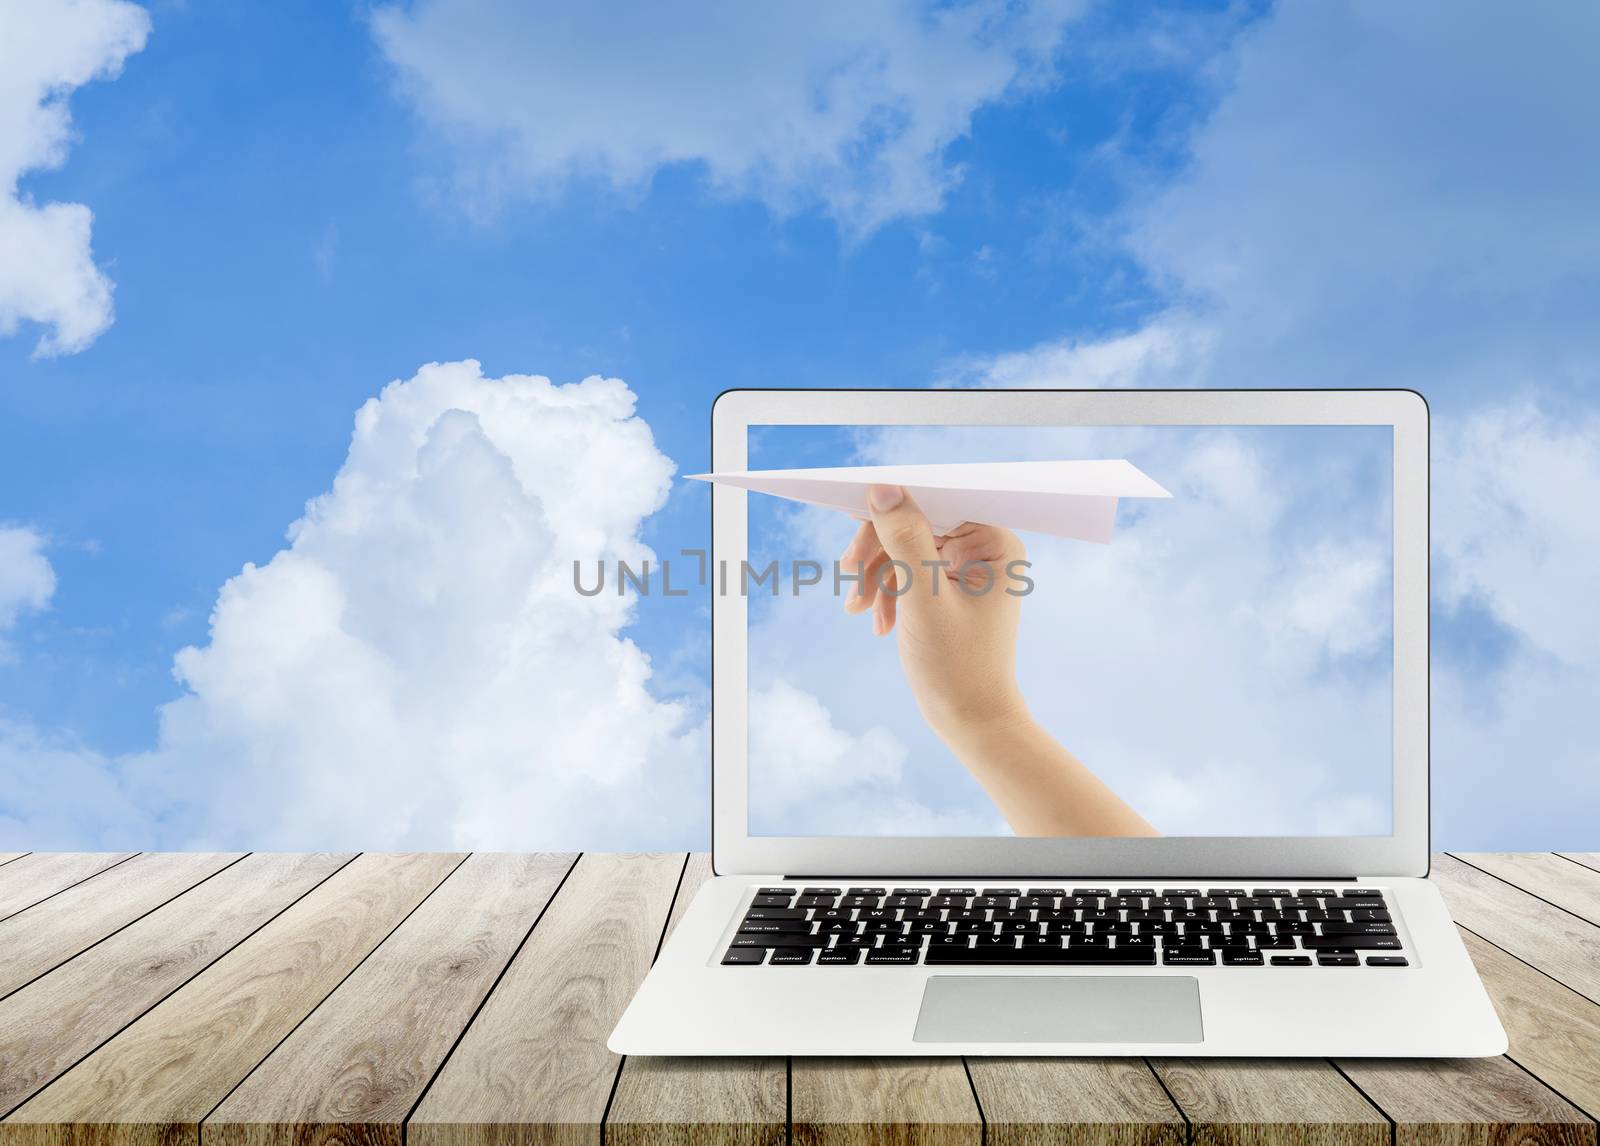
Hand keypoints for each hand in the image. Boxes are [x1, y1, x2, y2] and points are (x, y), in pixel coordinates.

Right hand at [839, 484, 1028, 740]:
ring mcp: (966, 570)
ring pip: (906, 550)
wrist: (969, 720)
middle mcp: (985, 550)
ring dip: (876, 577)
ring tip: (856, 609)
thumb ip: (904, 540)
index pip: (936, 503)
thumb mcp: (924, 598)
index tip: (853, 519)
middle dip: (878, 553)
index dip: (893, 509)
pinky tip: (877, 623)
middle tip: (847, 576)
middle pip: (916, 525)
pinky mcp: (948, 589)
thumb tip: (883, 489)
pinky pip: (908, 573)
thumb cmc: (957, 664)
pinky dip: (887, 594)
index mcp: (995, 543)